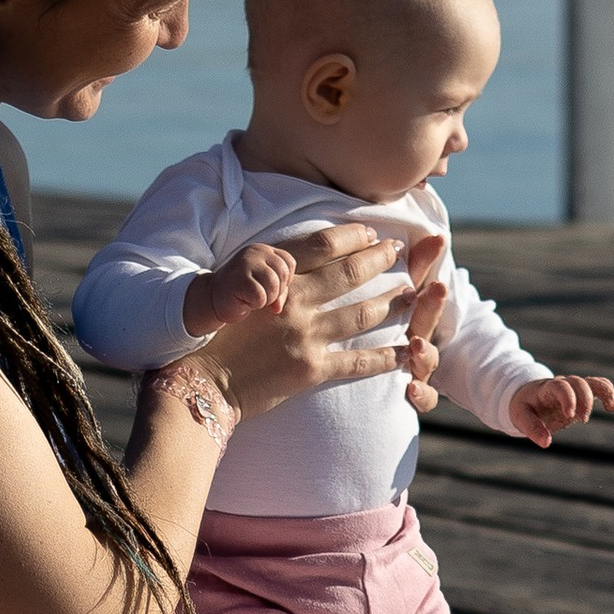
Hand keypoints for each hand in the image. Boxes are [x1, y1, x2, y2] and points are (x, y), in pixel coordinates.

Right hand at [180, 242, 295, 337]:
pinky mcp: (239, 278)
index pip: (289, 263)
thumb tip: (278, 308)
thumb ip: (280, 292)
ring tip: (252, 298)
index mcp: (263, 250)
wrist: (212, 298)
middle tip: (259, 295)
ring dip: (266, 299)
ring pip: (273, 285)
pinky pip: (260, 296)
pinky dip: (255, 304)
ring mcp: (245, 263)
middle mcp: (255, 252)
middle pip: (283, 274)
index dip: (284, 281)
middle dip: (276, 292)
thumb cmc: (242, 293)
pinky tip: (243, 301)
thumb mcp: (265, 288)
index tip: (267, 287)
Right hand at [192, 221, 411, 420]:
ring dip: (391, 302)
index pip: (322, 246)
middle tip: (398, 252)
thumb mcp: (235, 290)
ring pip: (362, 314)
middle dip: (379, 259)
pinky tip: (405, 351)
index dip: (352, 236)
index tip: (372, 232)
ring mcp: (306, 337)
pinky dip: (386, 356)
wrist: (202, 381)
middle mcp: (295, 303)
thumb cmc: (214, 336)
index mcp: (275, 280)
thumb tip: (294, 263)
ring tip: (411, 293)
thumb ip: (267, 275)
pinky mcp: (311, 370)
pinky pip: (358, 361)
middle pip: (350, 274)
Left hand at [401, 240, 448, 411]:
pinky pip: (427, 397)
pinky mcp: (417, 394)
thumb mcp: (400, 296)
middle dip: (432, 303)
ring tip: (415, 345)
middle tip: (437, 287)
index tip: (435, 240)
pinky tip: (412, 390)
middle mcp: (418, 338)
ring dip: (424, 352)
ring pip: (427, 360)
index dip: (428, 262)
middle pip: (427, 320)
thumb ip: (413, 265)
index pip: (422, 285)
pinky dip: (424, 395)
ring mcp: (420, 366)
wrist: (400, 382)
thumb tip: (421, 227)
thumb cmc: (394, 328)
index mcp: (411, 313)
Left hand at [510, 371, 613, 447]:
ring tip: (611, 408)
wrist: (528, 395)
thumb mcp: (520, 418)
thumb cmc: (524, 407)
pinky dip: (608, 393)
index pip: (559, 386)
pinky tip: (613, 408)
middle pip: (579, 383)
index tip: (569, 416)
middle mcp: (563, 384)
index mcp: (546, 388)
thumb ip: (532, 429)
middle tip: (583, 420)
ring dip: (604, 392)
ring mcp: (574, 387)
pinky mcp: (582, 393)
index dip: (567, 398)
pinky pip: (599, 386)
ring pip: (592, 382)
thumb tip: (546, 443)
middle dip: (584, 400)